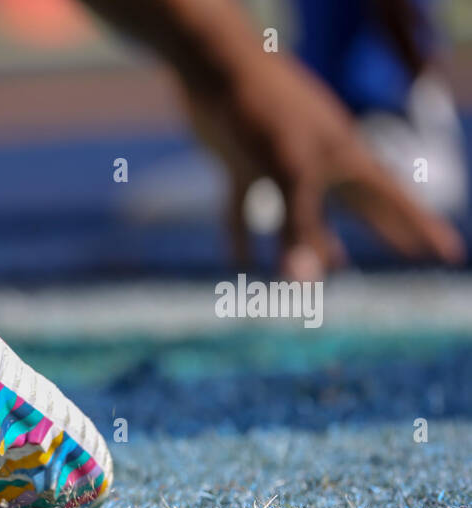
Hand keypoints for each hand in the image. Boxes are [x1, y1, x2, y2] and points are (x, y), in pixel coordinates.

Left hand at [181, 52, 464, 278]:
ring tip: (337, 267)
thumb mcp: (288, 172)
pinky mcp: (242, 164)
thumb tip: (305, 282)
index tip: (448, 252)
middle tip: (412, 254)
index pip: (395, 199)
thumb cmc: (263, 112)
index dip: (420, 227)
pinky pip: (244, 210)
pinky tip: (241, 265)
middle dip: (386, 231)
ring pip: (306, 213)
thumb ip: (298, 228)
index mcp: (346, 159)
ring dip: (320, 240)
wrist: (215, 68)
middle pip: (361, 206)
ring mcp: (281, 164)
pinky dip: (243, 238)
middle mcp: (321, 162)